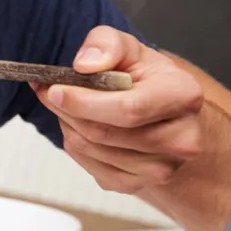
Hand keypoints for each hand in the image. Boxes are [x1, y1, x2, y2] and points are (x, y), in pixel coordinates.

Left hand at [36, 26, 204, 194]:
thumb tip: (85, 65)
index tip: (55, 89)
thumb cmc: (148, 80)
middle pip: (104, 132)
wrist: (168, 116)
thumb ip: (106, 45)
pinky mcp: (138, 185)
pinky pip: (91, 166)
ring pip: (92, 150)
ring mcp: (161, 169)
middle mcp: (181, 139)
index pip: (128, 109)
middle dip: (68, 111)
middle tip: (48, 91)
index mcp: (183, 97)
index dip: (84, 102)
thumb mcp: (130, 49)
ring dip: (69, 126)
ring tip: (69, 106)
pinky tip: (80, 126)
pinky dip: (76, 144)